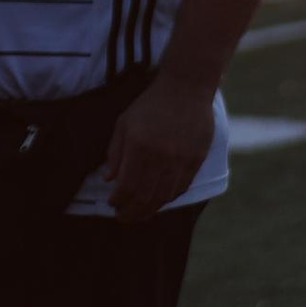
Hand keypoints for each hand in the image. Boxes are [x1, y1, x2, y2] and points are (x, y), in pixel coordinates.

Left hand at [103, 77, 213, 224]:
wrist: (186, 89)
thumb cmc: (150, 104)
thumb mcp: (124, 123)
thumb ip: (115, 152)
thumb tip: (109, 180)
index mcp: (139, 147)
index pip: (127, 186)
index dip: (118, 200)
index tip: (111, 204)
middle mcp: (161, 157)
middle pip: (146, 197)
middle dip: (132, 212)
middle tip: (123, 218)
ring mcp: (181, 160)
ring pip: (164, 196)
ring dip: (150, 209)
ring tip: (139, 214)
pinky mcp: (196, 160)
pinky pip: (181, 188)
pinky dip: (168, 198)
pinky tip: (158, 201)